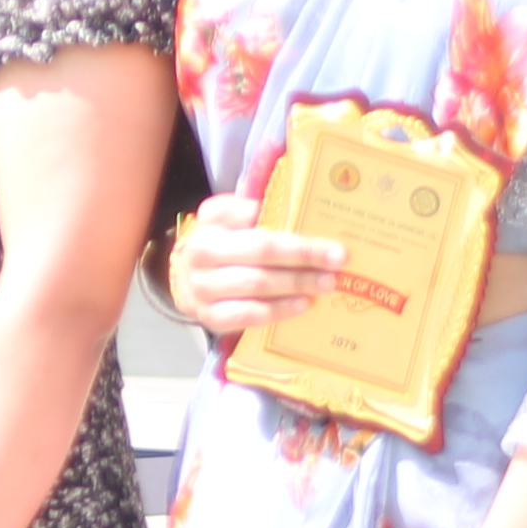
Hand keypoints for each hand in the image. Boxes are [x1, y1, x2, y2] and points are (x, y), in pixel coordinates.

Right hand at [167, 192, 343, 335]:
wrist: (188, 277)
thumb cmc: (224, 244)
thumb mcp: (233, 218)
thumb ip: (261, 212)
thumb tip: (311, 220)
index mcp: (212, 220)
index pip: (256, 220)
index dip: (294, 230)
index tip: (330, 241)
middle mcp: (201, 251)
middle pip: (261, 251)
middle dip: (304, 256)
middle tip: (338, 262)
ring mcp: (202, 286)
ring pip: (257, 284)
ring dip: (297, 284)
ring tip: (327, 284)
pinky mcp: (208, 315)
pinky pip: (247, 315)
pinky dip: (278, 311)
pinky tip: (302, 305)